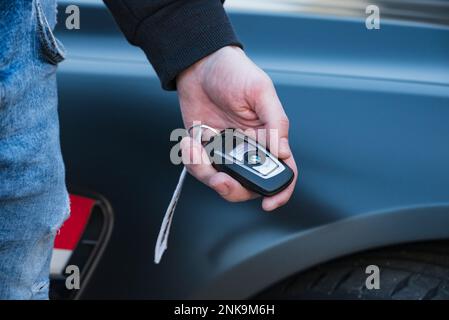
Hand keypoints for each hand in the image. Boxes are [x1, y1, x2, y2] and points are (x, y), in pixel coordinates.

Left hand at [176, 46, 296, 210]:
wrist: (198, 64)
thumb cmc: (233, 72)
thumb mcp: (260, 91)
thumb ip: (275, 123)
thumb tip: (283, 153)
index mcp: (268, 136)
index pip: (282, 170)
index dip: (280, 191)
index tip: (269, 203)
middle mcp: (249, 148)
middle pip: (248, 184)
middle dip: (233, 188)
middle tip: (221, 179)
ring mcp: (226, 150)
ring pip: (220, 180)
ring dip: (206, 173)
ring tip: (195, 148)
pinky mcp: (204, 149)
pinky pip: (199, 168)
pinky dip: (191, 161)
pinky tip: (189, 142)